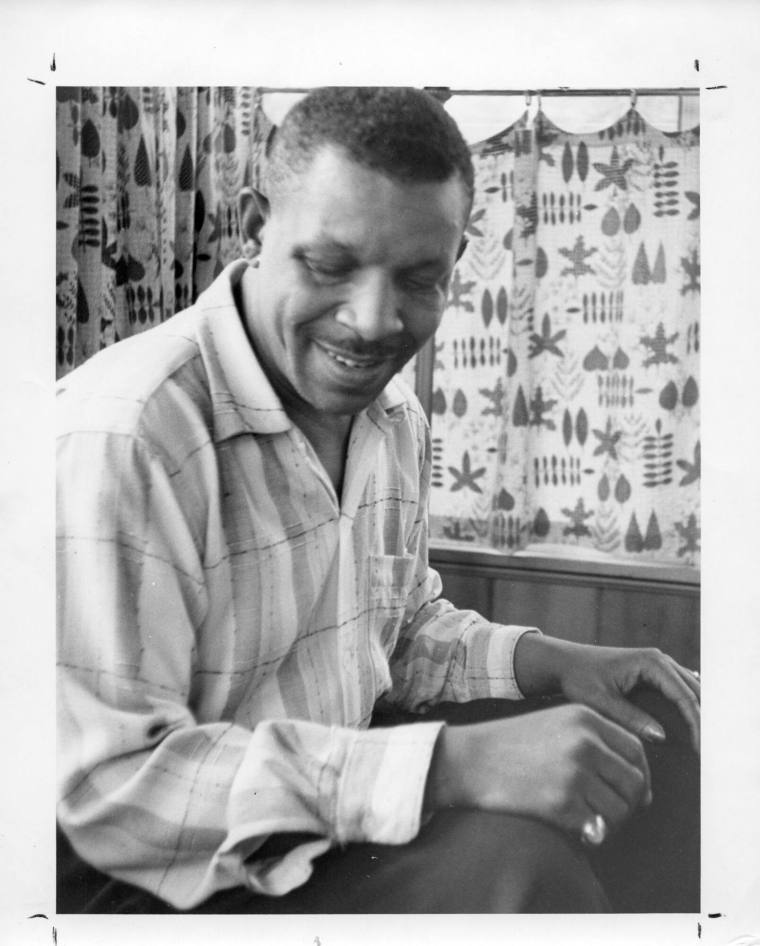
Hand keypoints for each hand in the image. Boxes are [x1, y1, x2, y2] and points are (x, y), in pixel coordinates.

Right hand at [425, 703, 650, 837]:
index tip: (635, 792)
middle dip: (631, 803)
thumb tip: (640, 786)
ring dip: (613, 823)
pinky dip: (593, 835)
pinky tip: (578, 831)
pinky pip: (598, 828)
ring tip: (595, 823)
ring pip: (621, 809)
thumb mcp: (556, 723)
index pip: (636, 750)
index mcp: (585, 718)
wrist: (470, 759)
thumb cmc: (512, 744)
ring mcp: (574, 772)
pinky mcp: (561, 802)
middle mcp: (585, 742)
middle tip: (614, 814)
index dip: (641, 774)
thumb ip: (596, 742)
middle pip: (634, 781)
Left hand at [515, 635, 700, 752]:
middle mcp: (659, 659)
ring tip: (704, 743)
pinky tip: (692, 729)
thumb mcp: (601, 700)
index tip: (700, 749)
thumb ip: (630, 717)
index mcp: (650, 662)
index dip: (696, 723)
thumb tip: (661, 736)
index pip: (684, 696)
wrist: (564, 662)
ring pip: (691, 690)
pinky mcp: (654, 672)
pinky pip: (680, 690)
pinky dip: (689, 708)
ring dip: (699, 714)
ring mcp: (658, 664)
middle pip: (694, 691)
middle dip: (704, 720)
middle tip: (708, 751)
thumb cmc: (578, 677)